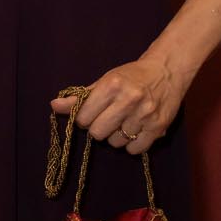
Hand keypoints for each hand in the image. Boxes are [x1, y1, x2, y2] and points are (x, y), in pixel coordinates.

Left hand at [51, 54, 187, 154]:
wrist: (166, 71)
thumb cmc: (131, 77)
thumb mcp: (104, 81)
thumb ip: (79, 97)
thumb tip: (54, 106)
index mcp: (112, 86)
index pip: (84, 117)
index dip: (85, 118)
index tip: (93, 113)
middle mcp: (129, 100)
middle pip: (98, 133)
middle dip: (99, 129)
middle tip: (108, 119)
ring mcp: (145, 115)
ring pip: (116, 143)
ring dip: (117, 136)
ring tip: (125, 122)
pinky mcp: (158, 127)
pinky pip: (134, 150)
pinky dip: (132, 144)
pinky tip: (136, 130)